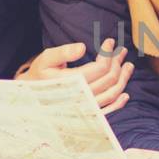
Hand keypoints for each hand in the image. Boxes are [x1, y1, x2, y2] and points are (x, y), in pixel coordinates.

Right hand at [17, 38, 132, 114]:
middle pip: (108, 79)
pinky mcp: (87, 116)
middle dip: (117, 62)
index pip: (99, 68)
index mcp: (71, 82)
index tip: (110, 42)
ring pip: (112, 94)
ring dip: (123, 79)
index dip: (108, 53)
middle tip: (121, 50)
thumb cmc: (39, 75)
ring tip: (128, 65)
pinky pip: (107, 112)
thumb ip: (63, 52)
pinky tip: (125, 94)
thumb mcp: (46, 59)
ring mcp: (85, 109)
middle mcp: (80, 97)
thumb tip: (82, 47)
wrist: (30, 100)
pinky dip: (118, 103)